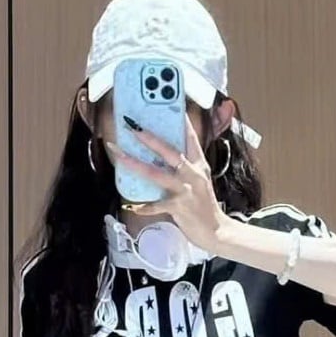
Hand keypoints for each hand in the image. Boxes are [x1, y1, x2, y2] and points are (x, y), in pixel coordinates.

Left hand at [106, 113, 228, 251]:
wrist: (217, 232)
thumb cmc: (204, 207)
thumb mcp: (200, 182)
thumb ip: (186, 168)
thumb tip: (164, 155)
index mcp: (199, 165)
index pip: (191, 138)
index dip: (182, 121)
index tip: (172, 105)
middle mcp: (193, 174)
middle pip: (169, 151)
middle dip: (149, 138)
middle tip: (132, 127)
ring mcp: (185, 190)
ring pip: (156, 174)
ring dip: (135, 164)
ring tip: (118, 156)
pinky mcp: (178, 207)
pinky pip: (155, 205)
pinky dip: (143, 207)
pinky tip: (131, 206)